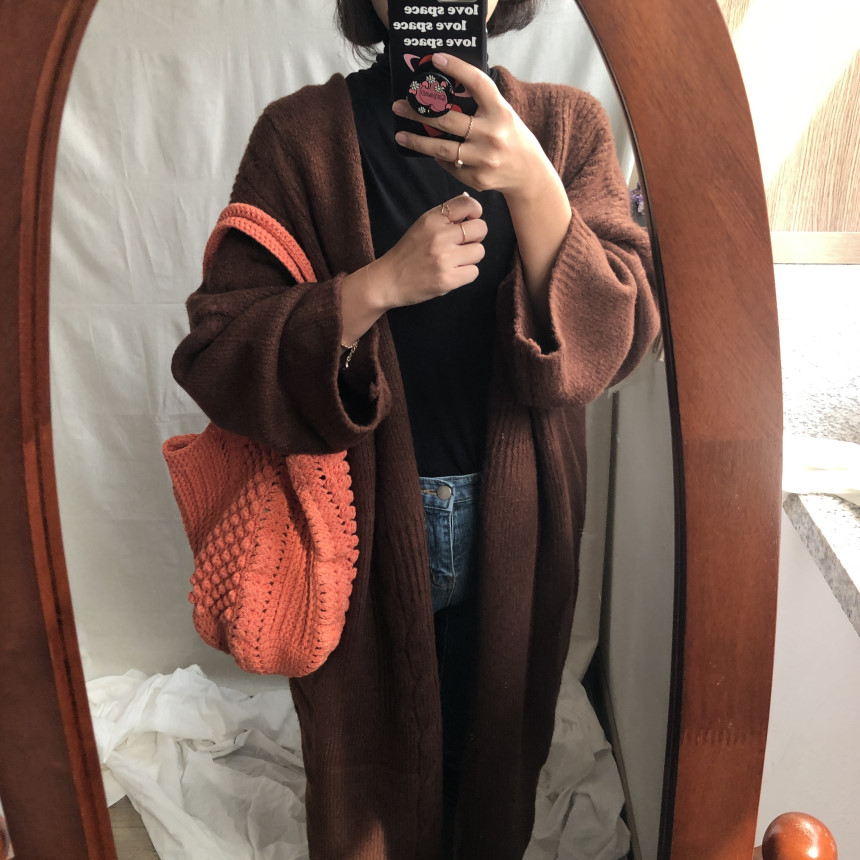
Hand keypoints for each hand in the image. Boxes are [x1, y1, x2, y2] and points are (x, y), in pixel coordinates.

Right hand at [373, 192, 486, 308]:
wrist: (388, 280)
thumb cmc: (408, 252)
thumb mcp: (422, 226)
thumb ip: (445, 215)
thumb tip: (468, 199)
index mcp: (432, 219)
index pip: (467, 204)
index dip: (475, 212)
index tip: (470, 221)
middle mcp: (440, 236)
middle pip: (480, 229)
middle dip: (476, 237)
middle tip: (463, 245)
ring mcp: (444, 258)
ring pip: (479, 252)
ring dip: (471, 257)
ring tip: (455, 261)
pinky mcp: (448, 279)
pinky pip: (474, 272)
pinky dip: (466, 274)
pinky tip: (452, 273)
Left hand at [392, 53, 552, 200]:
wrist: (528, 173)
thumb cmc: (510, 137)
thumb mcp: (502, 113)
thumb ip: (480, 102)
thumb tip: (443, 89)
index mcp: (500, 111)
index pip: (477, 83)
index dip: (456, 68)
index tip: (436, 59)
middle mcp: (492, 134)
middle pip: (447, 119)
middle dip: (419, 111)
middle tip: (399, 105)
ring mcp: (484, 158)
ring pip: (442, 148)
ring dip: (417, 140)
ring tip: (400, 134)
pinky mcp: (477, 178)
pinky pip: (450, 165)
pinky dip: (439, 158)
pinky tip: (430, 151)